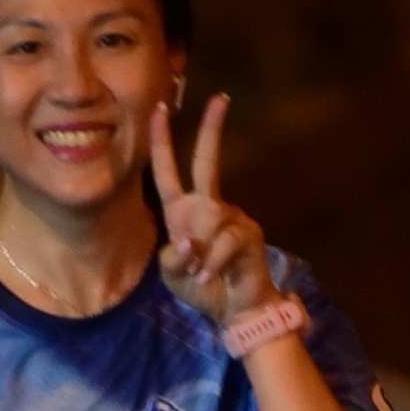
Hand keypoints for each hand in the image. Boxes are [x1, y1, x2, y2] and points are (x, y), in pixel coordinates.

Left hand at [150, 94, 274, 327]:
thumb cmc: (201, 288)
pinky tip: (211, 277)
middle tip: (220, 99)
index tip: (161, 108)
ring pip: (208, 222)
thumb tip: (188, 242)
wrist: (235, 311)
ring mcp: (231, 217)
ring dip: (199, 254)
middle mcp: (208, 207)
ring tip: (201, 274)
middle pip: (206, 162)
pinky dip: (213, 264)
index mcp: (182, 212)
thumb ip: (171, 257)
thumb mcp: (172, 275)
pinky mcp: (248, 233)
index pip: (168, 171)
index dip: (162, 142)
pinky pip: (223, 243)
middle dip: (212, 130)